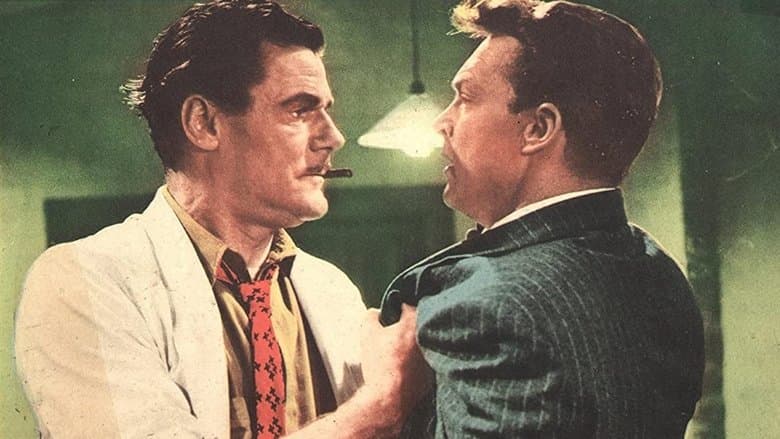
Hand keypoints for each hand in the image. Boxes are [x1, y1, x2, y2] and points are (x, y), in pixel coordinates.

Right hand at [360, 304, 432, 421]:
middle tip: (393, 335)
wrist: (389, 396)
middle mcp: (430, 338)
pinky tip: (402, 369)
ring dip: (413, 346)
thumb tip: (375, 314)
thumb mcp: (368, 332)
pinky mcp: (433, 375)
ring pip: (423, 345)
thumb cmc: (381, 364)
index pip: (409, 306)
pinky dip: (415, 364)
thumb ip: (371, 316)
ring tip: (397, 354)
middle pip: (419, 326)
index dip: (397, 309)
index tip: (391, 316)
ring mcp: (434, 357)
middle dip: (407, 328)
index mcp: (416, 323)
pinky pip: (425, 363)